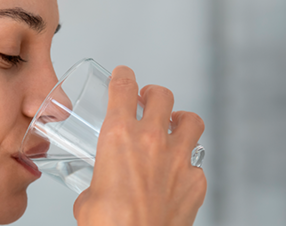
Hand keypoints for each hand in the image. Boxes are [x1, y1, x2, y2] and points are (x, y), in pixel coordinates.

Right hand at [73, 66, 206, 225]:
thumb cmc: (107, 225)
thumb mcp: (88, 195)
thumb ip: (96, 182)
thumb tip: (99, 189)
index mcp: (118, 137)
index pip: (123, 88)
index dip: (123, 75)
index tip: (123, 74)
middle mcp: (152, 140)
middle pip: (162, 95)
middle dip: (153, 94)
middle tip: (148, 100)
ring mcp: (179, 160)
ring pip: (192, 121)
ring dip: (181, 120)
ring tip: (174, 126)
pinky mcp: (196, 182)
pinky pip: (196, 164)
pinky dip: (188, 165)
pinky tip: (177, 175)